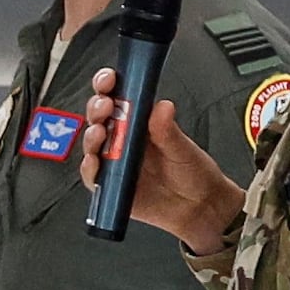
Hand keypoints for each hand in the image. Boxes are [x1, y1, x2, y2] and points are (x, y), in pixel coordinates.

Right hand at [79, 72, 245, 254]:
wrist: (200, 209)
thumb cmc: (193, 174)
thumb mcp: (184, 148)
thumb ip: (168, 130)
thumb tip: (162, 107)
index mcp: (140, 123)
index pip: (117, 97)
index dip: (108, 85)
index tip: (109, 80)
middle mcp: (123, 140)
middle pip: (99, 117)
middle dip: (96, 108)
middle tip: (105, 107)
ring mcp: (115, 162)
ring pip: (92, 144)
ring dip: (91, 135)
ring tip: (101, 133)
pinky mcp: (110, 186)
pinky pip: (92, 176)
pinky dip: (89, 168)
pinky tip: (95, 162)